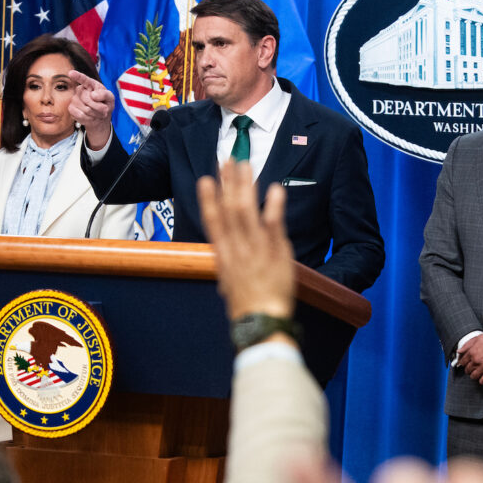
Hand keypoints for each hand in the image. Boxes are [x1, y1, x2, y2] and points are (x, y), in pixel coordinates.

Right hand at [66, 71, 114, 150]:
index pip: (83, 79)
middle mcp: (80, 89)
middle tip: (104, 109)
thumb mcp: (110, 98)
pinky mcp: (71, 108)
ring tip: (98, 113)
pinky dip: (89, 118)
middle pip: (88, 99)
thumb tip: (93, 95)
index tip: (71, 73)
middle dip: (99, 107)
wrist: (100, 117)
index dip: (77, 76)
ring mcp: (74, 99)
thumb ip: (105, 94)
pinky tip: (91, 116)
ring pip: (86, 109)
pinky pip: (80, 115)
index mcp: (90, 84)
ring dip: (95, 114)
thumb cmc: (105, 104)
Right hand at [197, 157, 294, 321]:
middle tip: (227, 160)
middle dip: (227, 183)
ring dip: (246, 186)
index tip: (206, 180)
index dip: (209, 199)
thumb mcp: (228, 284)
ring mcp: (256, 249)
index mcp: (224, 255)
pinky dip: (274, 206)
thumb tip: (224, 261)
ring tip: (246, 166)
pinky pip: (275, 225)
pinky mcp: (276, 253)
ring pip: (247, 212)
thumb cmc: (246, 306)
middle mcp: (237, 248)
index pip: (213, 221)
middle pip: (229, 209)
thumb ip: (227, 266)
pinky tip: (275, 188)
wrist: (260, 322)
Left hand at [458, 332, 482, 384]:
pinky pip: (482, 381)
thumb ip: (467, 344)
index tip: (465, 364)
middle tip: (473, 369)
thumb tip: (459, 351)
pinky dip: (482, 380)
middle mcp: (476, 360)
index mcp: (472, 352)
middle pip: (467, 370)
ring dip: (475, 375)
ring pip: (473, 376)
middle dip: (469, 369)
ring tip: (478, 373)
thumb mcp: (479, 338)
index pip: (462, 362)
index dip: (463, 363)